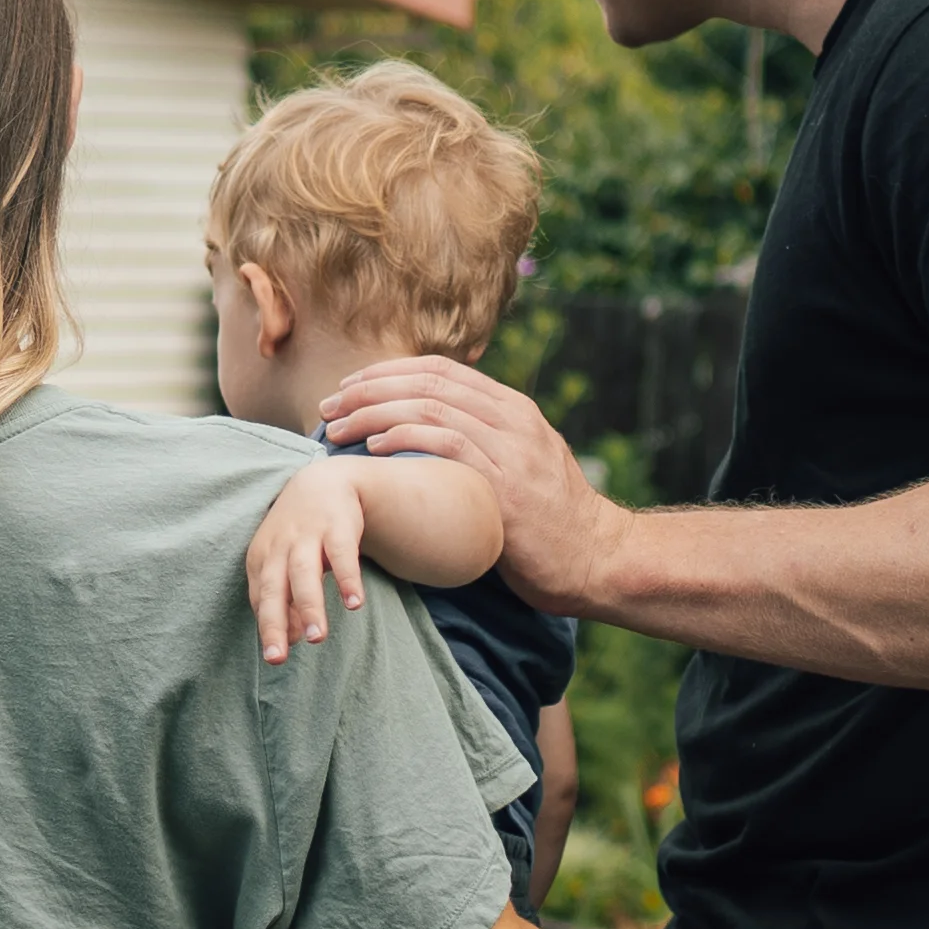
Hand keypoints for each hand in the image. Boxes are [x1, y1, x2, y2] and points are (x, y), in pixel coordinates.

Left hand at [244, 461, 374, 664]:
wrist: (323, 482)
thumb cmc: (299, 534)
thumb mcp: (285, 564)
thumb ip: (286, 601)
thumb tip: (292, 639)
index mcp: (262, 559)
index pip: (261, 598)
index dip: (268, 626)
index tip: (277, 655)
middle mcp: (279, 547)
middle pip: (274, 588)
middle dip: (274, 623)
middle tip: (277, 658)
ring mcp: (307, 534)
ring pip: (304, 573)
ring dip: (309, 606)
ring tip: (318, 638)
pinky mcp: (336, 526)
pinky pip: (341, 555)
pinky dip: (347, 579)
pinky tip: (354, 604)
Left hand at [315, 357, 617, 612]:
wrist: (598, 560)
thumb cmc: (551, 524)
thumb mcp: (522, 467)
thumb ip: (485, 444)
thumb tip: (428, 439)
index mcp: (514, 409)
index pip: (441, 369)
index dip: (388, 372)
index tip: (349, 386)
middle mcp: (514, 419)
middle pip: (428, 381)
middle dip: (370, 389)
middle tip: (329, 406)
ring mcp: (512, 449)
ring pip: (431, 407)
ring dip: (374, 413)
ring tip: (337, 428)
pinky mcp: (507, 485)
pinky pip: (448, 445)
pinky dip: (404, 439)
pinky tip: (373, 449)